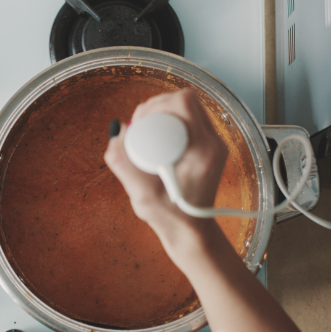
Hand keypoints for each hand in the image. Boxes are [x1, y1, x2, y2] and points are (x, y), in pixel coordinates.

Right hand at [104, 89, 227, 241]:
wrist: (190, 230)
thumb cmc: (170, 216)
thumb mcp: (140, 193)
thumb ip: (122, 162)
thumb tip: (116, 131)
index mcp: (203, 150)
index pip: (185, 103)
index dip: (157, 105)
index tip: (139, 122)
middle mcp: (213, 143)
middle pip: (186, 101)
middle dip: (157, 106)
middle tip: (138, 124)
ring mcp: (213, 144)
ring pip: (188, 108)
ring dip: (163, 112)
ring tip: (144, 129)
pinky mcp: (207, 147)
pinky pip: (188, 121)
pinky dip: (169, 122)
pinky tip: (154, 135)